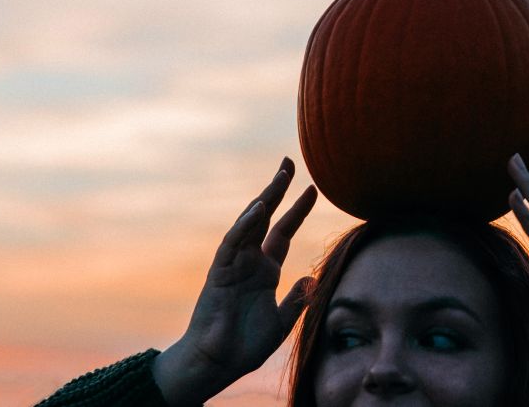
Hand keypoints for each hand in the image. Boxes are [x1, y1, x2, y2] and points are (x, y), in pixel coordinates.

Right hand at [152, 157, 317, 405]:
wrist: (215, 364)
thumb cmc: (244, 346)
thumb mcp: (281, 323)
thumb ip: (297, 301)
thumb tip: (312, 279)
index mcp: (266, 271)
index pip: (284, 232)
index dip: (298, 210)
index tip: (313, 188)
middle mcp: (250, 261)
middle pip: (266, 218)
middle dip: (278, 191)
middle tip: (289, 163)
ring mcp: (234, 264)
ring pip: (249, 223)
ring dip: (264, 199)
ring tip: (281, 177)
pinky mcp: (220, 272)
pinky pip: (233, 243)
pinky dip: (245, 225)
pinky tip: (259, 209)